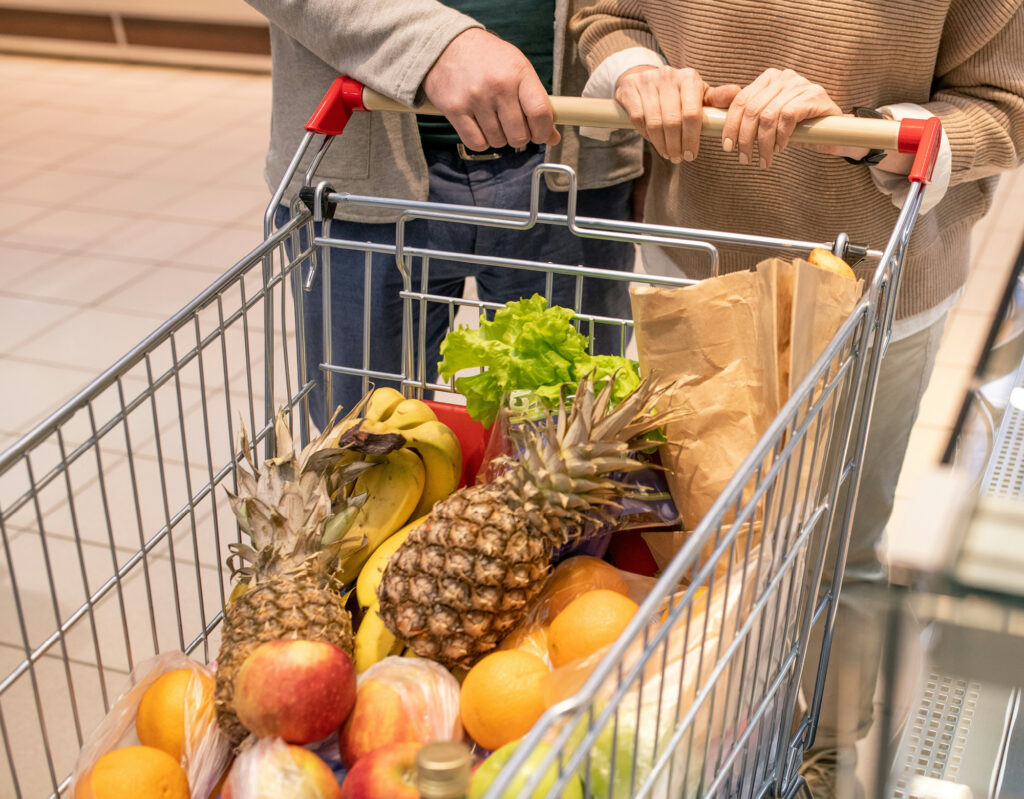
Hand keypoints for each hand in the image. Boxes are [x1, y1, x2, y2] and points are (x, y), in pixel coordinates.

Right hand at [422, 28, 559, 150]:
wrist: (446, 45)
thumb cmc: (487, 59)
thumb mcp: (517, 69)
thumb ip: (536, 101)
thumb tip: (552, 137)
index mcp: (518, 72)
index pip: (540, 113)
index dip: (543, 132)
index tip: (540, 134)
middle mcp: (498, 86)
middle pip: (519, 135)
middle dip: (520, 137)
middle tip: (513, 126)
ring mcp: (475, 98)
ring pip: (498, 142)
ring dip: (499, 138)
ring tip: (493, 120)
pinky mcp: (455, 109)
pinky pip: (477, 143)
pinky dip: (481, 142)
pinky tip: (480, 127)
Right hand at [614, 65, 738, 162]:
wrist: (644, 79)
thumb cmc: (677, 93)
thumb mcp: (698, 95)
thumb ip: (717, 98)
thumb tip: (737, 93)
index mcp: (689, 78)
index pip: (691, 114)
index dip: (691, 139)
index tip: (691, 155)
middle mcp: (668, 75)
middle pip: (672, 121)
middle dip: (676, 145)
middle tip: (678, 158)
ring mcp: (647, 81)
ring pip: (654, 122)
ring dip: (661, 144)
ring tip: (668, 154)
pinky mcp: (630, 89)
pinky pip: (638, 119)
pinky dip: (647, 135)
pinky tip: (654, 142)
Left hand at [720, 68, 844, 167]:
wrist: (833, 131)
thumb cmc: (796, 127)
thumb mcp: (768, 122)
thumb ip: (748, 119)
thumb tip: (718, 128)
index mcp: (768, 78)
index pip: (741, 101)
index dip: (730, 126)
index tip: (727, 147)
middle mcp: (783, 76)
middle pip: (752, 110)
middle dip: (745, 138)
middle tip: (744, 159)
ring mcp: (799, 84)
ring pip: (768, 116)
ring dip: (762, 143)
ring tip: (763, 160)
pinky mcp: (814, 95)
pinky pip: (787, 117)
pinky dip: (780, 137)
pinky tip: (780, 149)